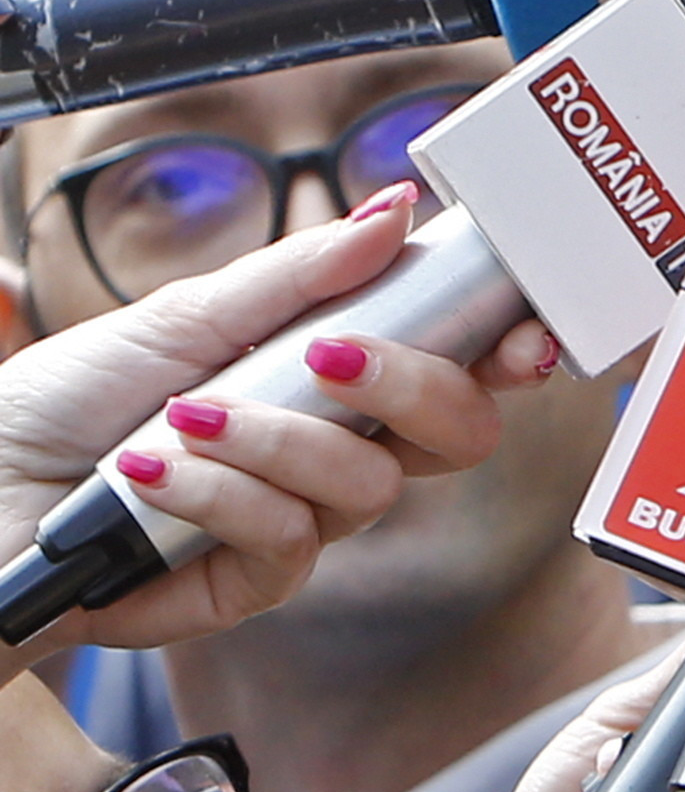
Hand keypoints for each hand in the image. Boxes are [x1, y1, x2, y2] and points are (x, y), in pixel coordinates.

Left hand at [0, 189, 551, 669]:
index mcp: (333, 375)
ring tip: (183, 416)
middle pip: (457, 434)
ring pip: (371, 485)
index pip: (460, 367)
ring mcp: (299, 517)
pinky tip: (150, 472)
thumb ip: (301, 273)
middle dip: (415, 387)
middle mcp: (332, 446)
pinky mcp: (252, 581)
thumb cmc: (58, 402)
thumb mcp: (183, 315)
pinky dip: (219, 494)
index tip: (521, 336)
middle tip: (334, 355)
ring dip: (276, 440)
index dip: (511, 352)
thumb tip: (395, 210)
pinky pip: (292, 540)